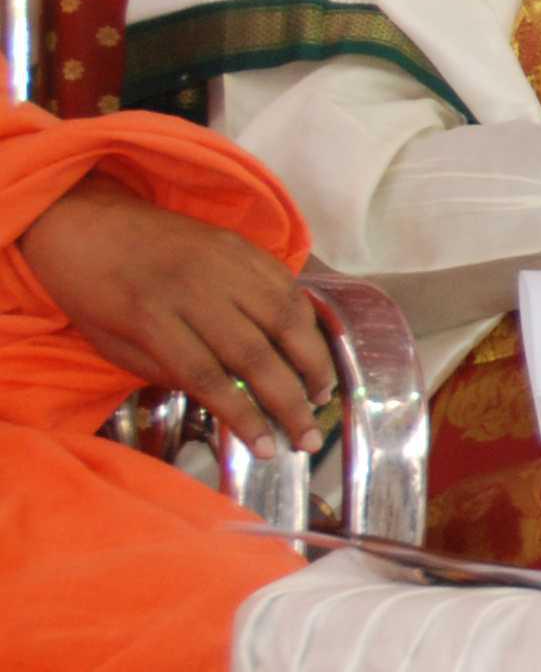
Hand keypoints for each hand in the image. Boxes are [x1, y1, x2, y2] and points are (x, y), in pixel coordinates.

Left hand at [20, 177, 334, 454]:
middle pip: (254, 353)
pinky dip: (307, 321)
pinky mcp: (240, 245)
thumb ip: (167, 371)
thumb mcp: (113, 343)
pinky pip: (287, 286)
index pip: (208, 377)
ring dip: (311, 362)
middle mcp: (194, 288)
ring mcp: (223, 262)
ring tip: (322, 394)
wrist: (88, 221)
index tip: (266, 449)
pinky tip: (311, 349)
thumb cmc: (92, 292)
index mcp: (150, 317)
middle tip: (308, 437)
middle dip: (288, 402)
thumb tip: (225, 397)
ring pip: (284, 317)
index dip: (242, 417)